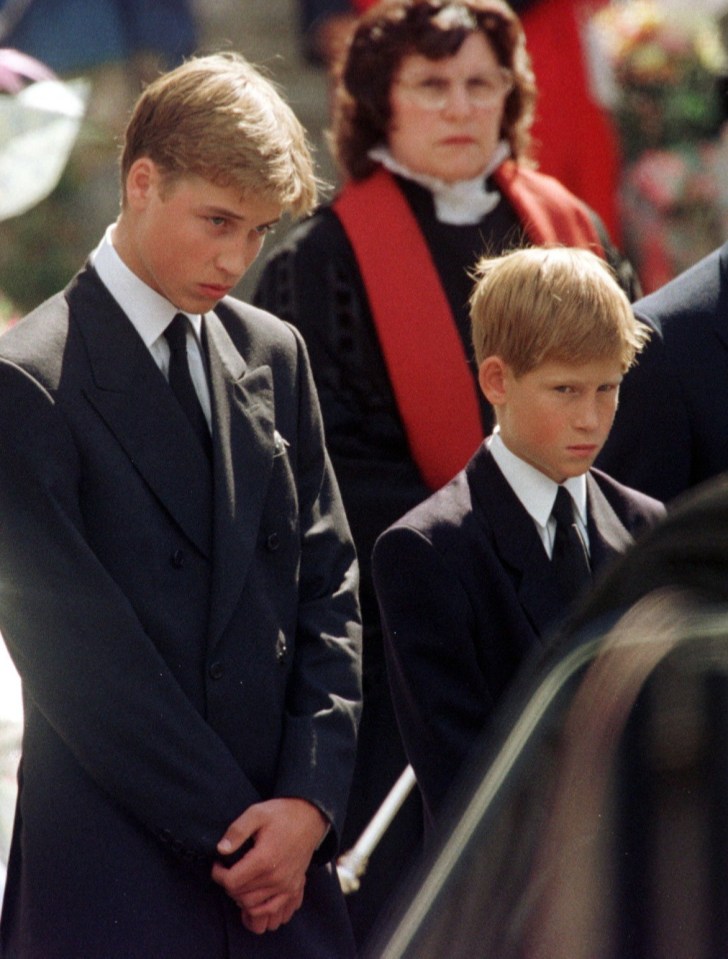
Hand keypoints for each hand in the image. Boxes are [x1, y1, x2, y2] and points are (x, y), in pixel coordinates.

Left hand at [211, 797, 327, 933]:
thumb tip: (221, 850)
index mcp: (264, 859)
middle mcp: (276, 877)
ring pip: (252, 906)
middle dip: (228, 884)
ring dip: (240, 896)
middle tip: (228, 870)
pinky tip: (251, 895)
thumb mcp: (256, 813)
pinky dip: (257, 909)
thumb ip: (237, 831)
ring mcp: (286, 886)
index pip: (231, 882)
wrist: (309, 818)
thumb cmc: (281, 814)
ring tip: (239, 880)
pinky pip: (270, 910)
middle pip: (239, 895)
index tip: (219, 864)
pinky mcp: (293, 889)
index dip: (218, 874)